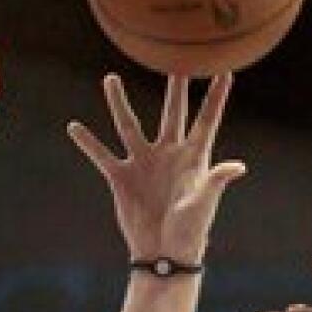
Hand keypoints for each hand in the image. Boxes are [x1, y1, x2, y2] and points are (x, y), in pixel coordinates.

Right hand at [68, 73, 245, 261]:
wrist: (163, 255)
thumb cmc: (190, 232)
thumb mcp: (203, 204)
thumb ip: (216, 181)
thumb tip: (237, 166)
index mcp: (193, 158)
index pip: (207, 120)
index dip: (216, 96)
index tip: (226, 69)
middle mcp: (168, 154)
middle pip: (172, 111)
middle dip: (174, 86)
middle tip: (175, 56)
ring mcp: (144, 163)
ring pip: (129, 125)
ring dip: (118, 103)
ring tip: (109, 78)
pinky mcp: (121, 177)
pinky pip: (101, 155)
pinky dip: (87, 142)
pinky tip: (74, 127)